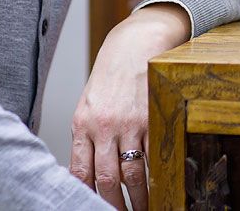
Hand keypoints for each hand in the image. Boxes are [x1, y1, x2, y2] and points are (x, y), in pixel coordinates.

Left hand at [69, 3, 190, 209]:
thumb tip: (87, 175)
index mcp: (83, 125)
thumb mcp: (89, 106)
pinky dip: (157, 175)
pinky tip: (159, 185)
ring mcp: (130, 124)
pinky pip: (154, 155)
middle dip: (113, 205)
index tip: (91, 208)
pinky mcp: (153, 118)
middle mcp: (104, 127)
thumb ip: (87, 138)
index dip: (85, 196)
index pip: (80, 172)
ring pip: (132, 174)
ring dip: (139, 198)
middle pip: (107, 179)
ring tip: (143, 209)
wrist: (135, 45)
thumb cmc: (110, 78)